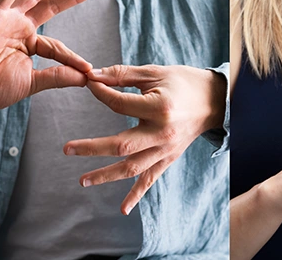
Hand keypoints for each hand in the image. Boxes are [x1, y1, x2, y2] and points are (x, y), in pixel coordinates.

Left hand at [63, 64, 226, 214]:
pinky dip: (136, 195)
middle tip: (67, 149)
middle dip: (92, 147)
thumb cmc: (183, 82)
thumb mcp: (154, 72)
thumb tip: (93, 75)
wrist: (214, 100)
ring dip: (106, 175)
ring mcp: (166, 150)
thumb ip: (122, 75)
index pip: (119, 105)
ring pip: (132, 168)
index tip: (88, 84)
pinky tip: (123, 209)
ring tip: (82, 180)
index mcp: (159, 108)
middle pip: (121, 145)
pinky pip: (151, 180)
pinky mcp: (169, 159)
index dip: (100, 93)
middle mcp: (162, 133)